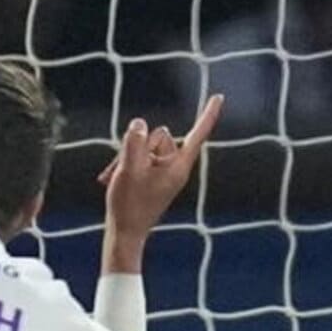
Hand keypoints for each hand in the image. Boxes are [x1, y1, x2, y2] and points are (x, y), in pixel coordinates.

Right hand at [99, 94, 223, 244]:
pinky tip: (112, 179)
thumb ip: (135, 142)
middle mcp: (174, 166)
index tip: (219, 96)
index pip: (197, 134)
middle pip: (159, 135)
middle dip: (139, 146)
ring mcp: (163, 171)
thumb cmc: (129, 205)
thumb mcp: (129, 169)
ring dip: (127, 157)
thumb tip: (139, 123)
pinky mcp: (152, 176)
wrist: (123, 233)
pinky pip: (139, 157)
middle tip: (126, 171)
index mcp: (178, 166)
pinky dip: (125, 165)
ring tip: (116, 178)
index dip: (208, 114)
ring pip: (145, 145)